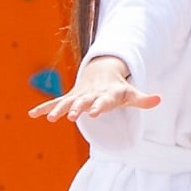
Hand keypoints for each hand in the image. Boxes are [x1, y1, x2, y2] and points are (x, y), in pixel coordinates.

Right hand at [28, 58, 161, 123]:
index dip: (100, 105)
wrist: (101, 71)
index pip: (104, 101)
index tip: (95, 112)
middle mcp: (91, 94)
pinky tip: (32, 115)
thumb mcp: (131, 93)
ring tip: (50, 118)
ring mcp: (79, 96)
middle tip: (71, 117)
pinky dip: (44, 108)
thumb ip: (143, 99)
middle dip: (77, 108)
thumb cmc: (119, 88)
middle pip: (84, 102)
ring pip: (67, 102)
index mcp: (106, 94)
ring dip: (58, 109)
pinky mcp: (70, 98)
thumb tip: (159, 100)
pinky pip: (56, 103)